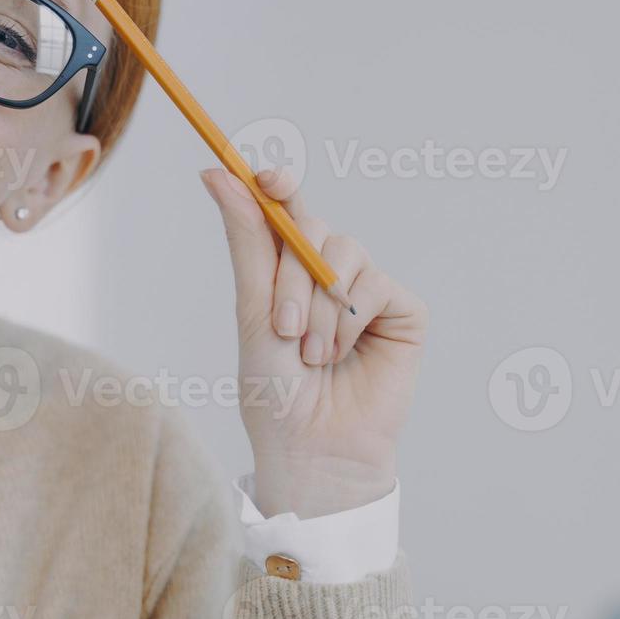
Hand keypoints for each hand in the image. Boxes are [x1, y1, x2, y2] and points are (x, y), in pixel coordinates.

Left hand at [200, 165, 427, 518]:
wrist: (311, 447)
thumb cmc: (274, 390)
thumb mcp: (252, 309)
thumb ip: (246, 239)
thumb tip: (217, 171)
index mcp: (285, 267)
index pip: (284, 207)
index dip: (278, 184)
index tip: (267, 178)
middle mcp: (327, 270)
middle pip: (311, 225)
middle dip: (291, 276)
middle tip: (282, 328)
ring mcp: (366, 287)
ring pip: (344, 253)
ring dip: (318, 308)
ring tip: (311, 355)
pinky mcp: (402, 310)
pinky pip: (376, 283)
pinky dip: (350, 320)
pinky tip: (342, 355)